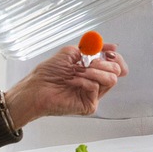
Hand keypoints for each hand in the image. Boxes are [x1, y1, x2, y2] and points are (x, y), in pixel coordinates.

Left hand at [3, 43, 128, 128]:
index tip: (110, 53)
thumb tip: (111, 47)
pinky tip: (73, 81)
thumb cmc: (47, 74)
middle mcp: (95, 83)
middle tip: (90, 62)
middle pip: (116, 71)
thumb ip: (91, 48)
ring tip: (78, 71)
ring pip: (111, 79)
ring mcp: (93, 94)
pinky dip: (84, 80)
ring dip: (95, 71)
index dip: (116, 58)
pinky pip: (96, 87)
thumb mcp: (70, 53)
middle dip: (104, 62)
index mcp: (92, 71)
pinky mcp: (89, 104)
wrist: (36, 88)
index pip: (115, 65)